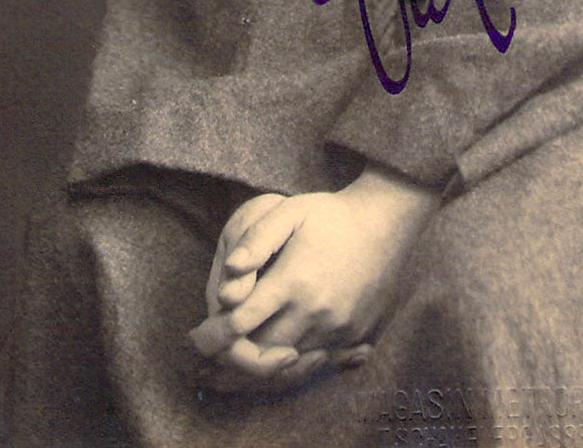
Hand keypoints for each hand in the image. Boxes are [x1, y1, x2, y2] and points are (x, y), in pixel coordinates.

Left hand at [189, 166, 438, 392]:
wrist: (386, 223)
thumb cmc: (332, 215)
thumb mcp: (291, 211)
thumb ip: (257, 238)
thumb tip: (230, 270)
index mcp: (295, 281)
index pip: (241, 324)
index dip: (213, 334)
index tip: (196, 334)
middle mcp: (316, 313)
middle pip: (260, 354)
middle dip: (229, 357)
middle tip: (208, 353)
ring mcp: (337, 330)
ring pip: (286, 369)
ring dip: (255, 369)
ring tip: (230, 366)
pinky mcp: (353, 338)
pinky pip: (313, 368)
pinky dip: (287, 371)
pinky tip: (271, 363)